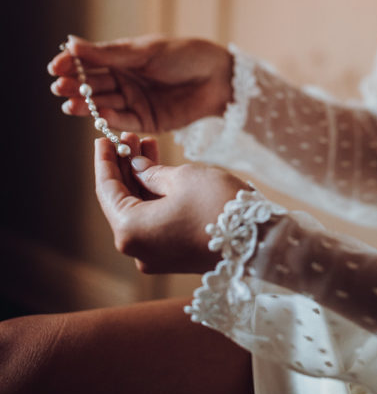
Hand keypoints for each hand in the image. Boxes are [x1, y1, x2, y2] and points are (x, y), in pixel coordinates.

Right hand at [48, 35, 231, 133]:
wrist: (218, 76)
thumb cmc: (184, 55)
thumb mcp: (145, 51)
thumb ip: (109, 54)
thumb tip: (70, 43)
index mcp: (124, 59)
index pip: (91, 62)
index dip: (72, 64)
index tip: (55, 66)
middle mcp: (125, 80)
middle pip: (93, 85)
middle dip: (75, 86)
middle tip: (59, 86)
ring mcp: (134, 101)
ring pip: (103, 104)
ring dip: (86, 104)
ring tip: (69, 102)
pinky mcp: (146, 121)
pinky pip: (122, 120)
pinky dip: (108, 118)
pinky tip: (94, 112)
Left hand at [94, 134, 245, 273]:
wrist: (256, 241)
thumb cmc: (218, 206)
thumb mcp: (182, 178)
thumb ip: (153, 172)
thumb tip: (138, 168)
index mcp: (130, 230)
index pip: (107, 191)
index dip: (105, 162)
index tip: (103, 139)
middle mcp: (137, 248)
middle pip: (122, 201)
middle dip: (125, 167)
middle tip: (129, 138)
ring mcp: (156, 255)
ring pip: (140, 210)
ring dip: (142, 180)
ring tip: (147, 147)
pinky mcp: (174, 255)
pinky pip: (155, 220)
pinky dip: (155, 197)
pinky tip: (160, 171)